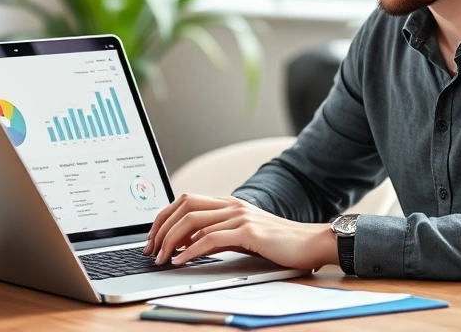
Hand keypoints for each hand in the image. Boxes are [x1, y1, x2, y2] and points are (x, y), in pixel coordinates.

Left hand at [144, 194, 337, 270]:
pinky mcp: (248, 231)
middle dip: (161, 227)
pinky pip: (210, 239)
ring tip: (161, 258)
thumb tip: (188, 244)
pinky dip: (190, 251)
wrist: (310, 243)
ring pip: (193, 221)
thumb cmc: (277, 243)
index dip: (164, 217)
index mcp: (228, 203)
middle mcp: (232, 205)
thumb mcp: (242, 235)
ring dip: (170, 241)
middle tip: (151, 249)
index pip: (185, 200)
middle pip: (183, 206)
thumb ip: (217, 234)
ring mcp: (240, 216)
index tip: (152, 237)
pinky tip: (180, 260)